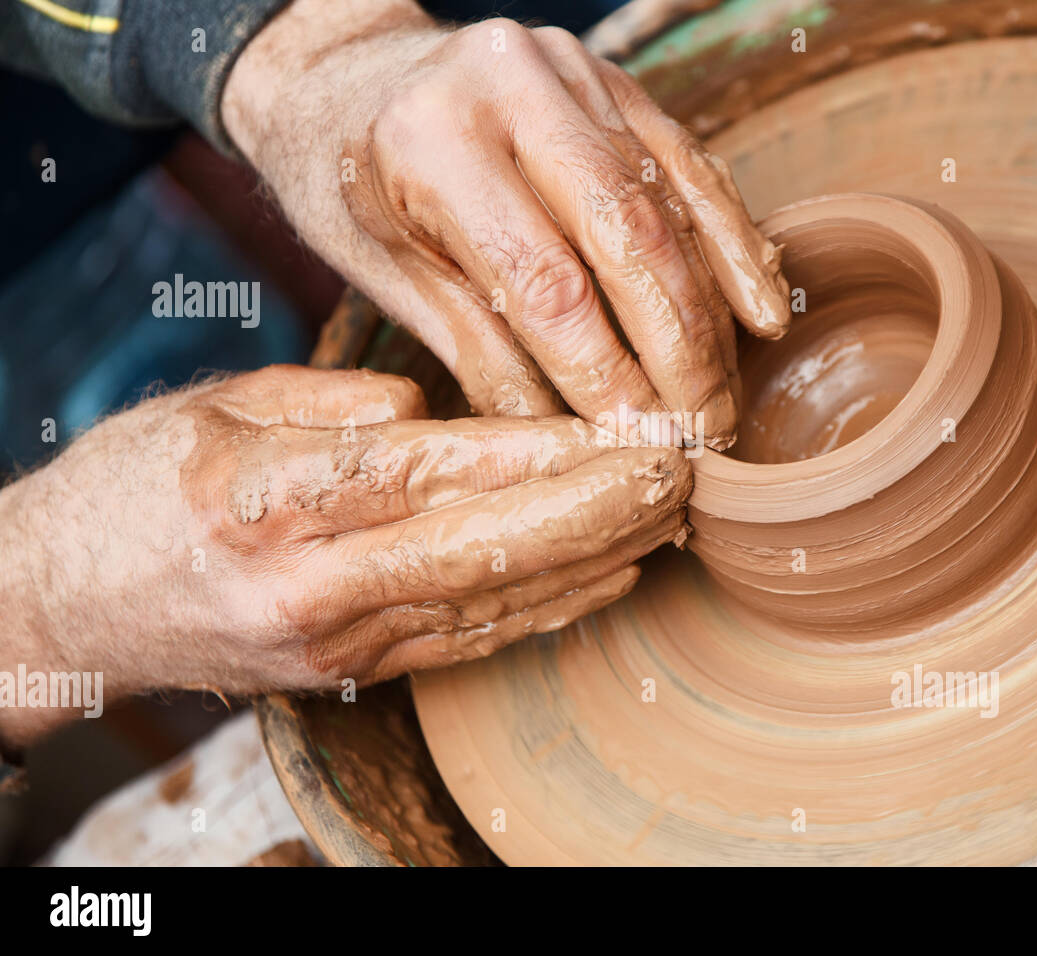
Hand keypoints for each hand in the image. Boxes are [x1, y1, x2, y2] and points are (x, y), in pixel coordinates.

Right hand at [0, 366, 688, 745]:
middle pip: (482, 547)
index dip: (542, 455)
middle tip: (684, 471)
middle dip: (597, 510)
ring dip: (593, 560)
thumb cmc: (139, 487)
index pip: (432, 471)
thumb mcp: (218, 408)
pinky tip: (610, 576)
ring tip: (671, 515)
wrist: (65, 604)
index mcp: (271, 498)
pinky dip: (548, 608)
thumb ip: (332, 407)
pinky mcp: (354, 671)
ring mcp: (337, 641)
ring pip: (492, 601)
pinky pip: (470, 639)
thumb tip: (434, 415)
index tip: (628, 431)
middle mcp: (312, 584)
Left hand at [220, 0, 789, 446]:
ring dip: (711, 310)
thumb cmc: (347, 181)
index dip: (605, 373)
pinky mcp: (612, 77)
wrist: (344, 73)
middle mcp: (510, 85)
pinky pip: (690, 165)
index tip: (637, 445)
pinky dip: (730, 241)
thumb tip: (566, 442)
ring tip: (727, 395)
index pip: (545, 281)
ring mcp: (572, 68)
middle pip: (631, 236)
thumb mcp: (384, 272)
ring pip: (671, 202)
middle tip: (704, 433)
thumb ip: (479, 349)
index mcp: (431, 141)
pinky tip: (759, 309)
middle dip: (680, 350)